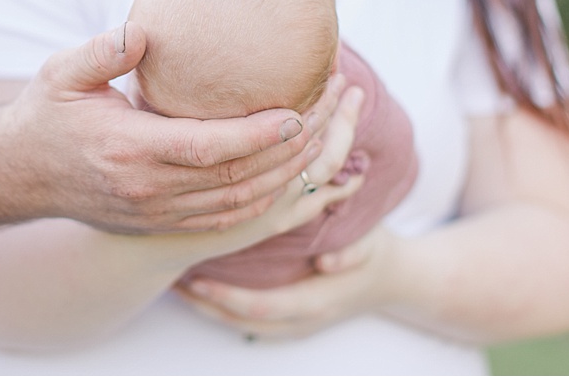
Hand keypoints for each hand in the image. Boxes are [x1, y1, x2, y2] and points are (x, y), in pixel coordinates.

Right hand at [9, 22, 359, 233]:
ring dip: (285, 176)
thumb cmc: (44, 115)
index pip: (209, 148)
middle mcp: (148, 189)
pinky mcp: (159, 224)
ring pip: (238, 203)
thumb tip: (140, 31)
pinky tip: (285, 175)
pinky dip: (262, 200)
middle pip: (237, 178)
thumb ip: (101, 52)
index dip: (259, 134)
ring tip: (320, 140)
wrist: (15, 175)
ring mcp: (155, 213)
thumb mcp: (61, 73)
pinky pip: (224, 219)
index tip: (297, 112)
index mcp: (129, 150)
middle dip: (290, 150)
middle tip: (327, 114)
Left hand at [174, 226, 401, 338]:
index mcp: (317, 301)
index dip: (227, 297)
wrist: (397, 279)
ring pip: (243, 325)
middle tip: (171, 281)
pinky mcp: (292, 318)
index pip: (263, 306)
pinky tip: (202, 288)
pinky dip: (224, 308)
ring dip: (209, 309)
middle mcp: (303, 320)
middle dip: (206, 305)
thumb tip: (328, 262)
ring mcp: (297, 324)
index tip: (197, 280)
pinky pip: (250, 320)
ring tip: (177, 285)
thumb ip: (353, 250)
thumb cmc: (377, 251)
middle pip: (243, 322)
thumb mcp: (371, 242)